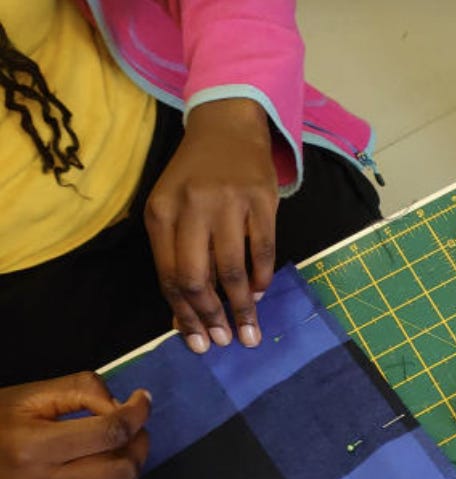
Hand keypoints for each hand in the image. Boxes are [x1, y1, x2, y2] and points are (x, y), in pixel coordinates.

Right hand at [0, 373, 150, 478]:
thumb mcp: (33, 394)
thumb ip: (82, 390)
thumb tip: (121, 406)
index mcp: (35, 447)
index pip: (110, 432)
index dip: (137, 412)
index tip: (141, 399)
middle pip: (123, 469)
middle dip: (137, 442)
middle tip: (130, 423)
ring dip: (128, 461)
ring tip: (114, 440)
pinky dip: (111, 478)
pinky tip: (97, 460)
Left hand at [146, 98, 277, 353]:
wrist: (228, 127)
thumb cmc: (195, 176)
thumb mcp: (172, 208)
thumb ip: (176, 255)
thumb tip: (186, 315)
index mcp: (161, 212)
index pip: (169, 275)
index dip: (183, 314)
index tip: (197, 342)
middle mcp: (191, 207)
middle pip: (197, 276)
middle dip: (211, 316)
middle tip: (224, 341)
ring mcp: (228, 202)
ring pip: (232, 268)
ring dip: (241, 306)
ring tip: (248, 331)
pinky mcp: (262, 200)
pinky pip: (262, 249)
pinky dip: (262, 277)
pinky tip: (261, 292)